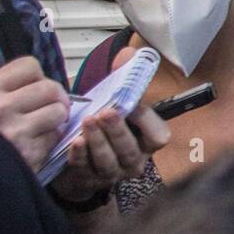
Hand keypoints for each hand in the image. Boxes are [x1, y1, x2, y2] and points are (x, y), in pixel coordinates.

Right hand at [0, 56, 69, 169]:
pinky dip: (50, 138)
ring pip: (59, 111)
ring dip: (56, 118)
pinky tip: (35, 142)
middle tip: (48, 106)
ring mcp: (16, 132)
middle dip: (54, 97)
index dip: (36, 76)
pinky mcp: (29, 154)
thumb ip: (5, 87)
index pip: (29, 66)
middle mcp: (1, 108)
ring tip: (42, 123)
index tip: (32, 87)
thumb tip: (35, 76)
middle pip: (51, 88)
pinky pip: (56, 136)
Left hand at [50, 47, 169, 202]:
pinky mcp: (87, 179)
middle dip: (118, 130)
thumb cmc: (103, 129)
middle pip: (131, 149)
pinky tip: (75, 141)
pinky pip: (84, 168)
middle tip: (106, 113)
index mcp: (146, 143)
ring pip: (108, 161)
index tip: (132, 105)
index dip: (147, 122)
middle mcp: (133, 161)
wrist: (81, 162)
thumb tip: (130, 53)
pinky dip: (80, 155)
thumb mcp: (115, 104)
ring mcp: (111, 173)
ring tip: (87, 121)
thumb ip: (124, 79)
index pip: (158, 136)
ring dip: (99, 141)